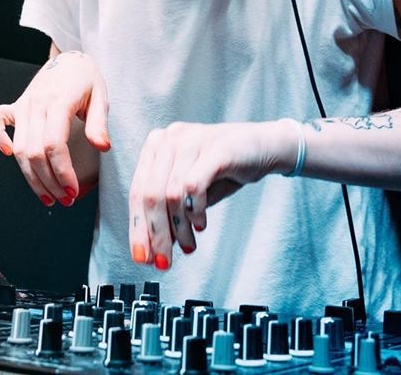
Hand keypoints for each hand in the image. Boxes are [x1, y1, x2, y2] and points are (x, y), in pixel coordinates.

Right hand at [0, 50, 109, 206]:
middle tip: (65, 199)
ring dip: (31, 176)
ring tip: (48, 196)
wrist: (69, 59)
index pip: (53, 144)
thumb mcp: (101, 97)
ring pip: (18, 148)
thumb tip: (103, 147)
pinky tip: (10, 156)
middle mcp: (37, 103)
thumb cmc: (86, 79)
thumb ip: (100, 123)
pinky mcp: (16, 106)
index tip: (72, 190)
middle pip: (34, 152)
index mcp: (59, 101)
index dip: (61, 172)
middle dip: (48, 182)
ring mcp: (24, 104)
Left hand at [128, 119, 295, 269]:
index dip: (137, 227)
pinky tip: (201, 225)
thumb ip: (170, 213)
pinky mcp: (215, 149)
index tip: (140, 256)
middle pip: (151, 194)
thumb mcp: (191, 191)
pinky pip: (195, 186)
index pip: (137, 191)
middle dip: (156, 234)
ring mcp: (192, 140)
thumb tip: (152, 249)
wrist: (263, 148)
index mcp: (157, 145)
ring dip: (179, 228)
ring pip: (172, 194)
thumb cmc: (225, 168)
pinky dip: (195, 212)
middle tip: (162, 261)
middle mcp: (170, 137)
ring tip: (189, 245)